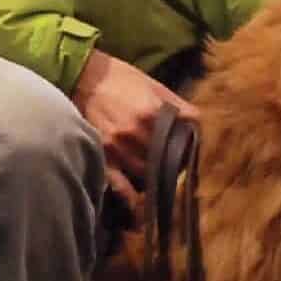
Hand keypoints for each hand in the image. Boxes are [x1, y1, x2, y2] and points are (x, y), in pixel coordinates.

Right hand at [70, 49, 197, 204]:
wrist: (83, 75)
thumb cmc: (121, 78)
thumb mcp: (154, 85)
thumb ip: (178, 105)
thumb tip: (198, 125)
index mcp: (151, 114)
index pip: (182, 142)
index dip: (189, 149)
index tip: (192, 154)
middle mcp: (135, 134)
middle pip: (165, 161)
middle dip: (174, 166)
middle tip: (179, 169)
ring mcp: (117, 148)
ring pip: (146, 174)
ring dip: (157, 178)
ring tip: (163, 181)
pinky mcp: (102, 155)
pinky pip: (119, 184)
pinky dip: (131, 196)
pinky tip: (141, 204)